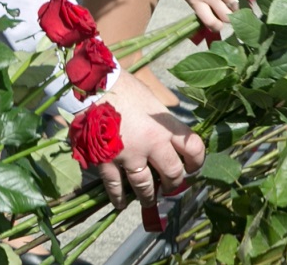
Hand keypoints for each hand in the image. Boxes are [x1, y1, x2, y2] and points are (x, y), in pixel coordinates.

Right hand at [95, 82, 204, 208]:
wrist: (90, 84)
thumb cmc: (121, 86)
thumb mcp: (149, 98)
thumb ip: (160, 119)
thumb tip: (167, 132)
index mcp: (164, 125)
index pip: (193, 148)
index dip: (197, 161)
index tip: (192, 167)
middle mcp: (152, 143)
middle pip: (173, 173)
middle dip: (173, 183)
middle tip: (170, 186)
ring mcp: (129, 155)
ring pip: (146, 186)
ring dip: (149, 196)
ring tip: (148, 200)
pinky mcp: (107, 161)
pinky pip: (115, 186)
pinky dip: (119, 197)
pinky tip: (121, 202)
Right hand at [123, 0, 256, 34]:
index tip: (264, 1)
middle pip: (244, 7)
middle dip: (245, 8)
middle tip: (243, 6)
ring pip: (229, 18)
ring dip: (232, 17)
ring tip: (230, 12)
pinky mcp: (195, 2)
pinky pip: (211, 22)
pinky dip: (217, 26)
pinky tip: (219, 22)